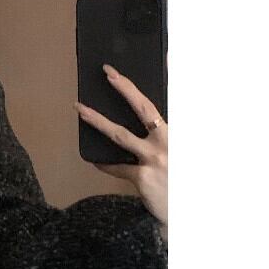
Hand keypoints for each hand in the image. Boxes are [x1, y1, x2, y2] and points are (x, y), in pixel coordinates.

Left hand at [74, 64, 167, 229]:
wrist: (189, 214)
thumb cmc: (182, 182)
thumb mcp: (180, 153)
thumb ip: (164, 138)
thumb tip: (148, 124)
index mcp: (178, 133)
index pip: (170, 101)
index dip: (168, 77)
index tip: (166, 54)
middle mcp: (169, 142)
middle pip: (144, 108)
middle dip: (125, 88)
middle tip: (109, 73)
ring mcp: (155, 158)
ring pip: (120, 134)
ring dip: (97, 120)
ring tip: (80, 109)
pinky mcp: (142, 177)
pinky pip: (117, 167)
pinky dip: (105, 163)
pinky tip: (96, 160)